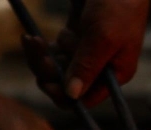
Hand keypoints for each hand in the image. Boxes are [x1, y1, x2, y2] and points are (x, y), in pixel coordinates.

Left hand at [22, 0, 149, 106]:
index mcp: (114, 75)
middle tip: (35, 49)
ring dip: (41, 58)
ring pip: (57, 69)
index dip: (65, 96)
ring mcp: (86, 53)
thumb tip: (73, 96)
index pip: (86, 99)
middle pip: (67, 85)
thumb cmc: (118, 5)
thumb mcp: (103, 38)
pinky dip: (42, 48)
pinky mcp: (76, 38)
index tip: (47, 81)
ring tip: (31, 39)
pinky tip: (32, 37)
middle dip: (48, 71)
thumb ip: (88, 67)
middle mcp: (100, 68)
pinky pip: (53, 53)